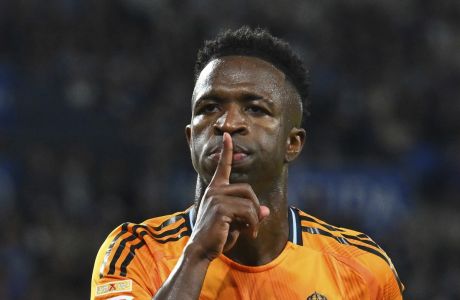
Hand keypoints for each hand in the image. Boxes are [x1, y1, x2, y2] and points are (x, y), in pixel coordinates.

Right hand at [189, 132, 269, 260]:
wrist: (202, 249)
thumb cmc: (218, 236)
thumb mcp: (237, 223)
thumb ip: (250, 214)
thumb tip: (266, 210)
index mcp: (216, 189)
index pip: (222, 166)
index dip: (226, 151)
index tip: (227, 135)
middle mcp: (215, 190)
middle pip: (247, 189)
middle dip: (255, 207)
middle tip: (255, 225)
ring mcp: (216, 198)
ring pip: (249, 202)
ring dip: (255, 219)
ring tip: (252, 231)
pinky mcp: (220, 208)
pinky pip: (247, 212)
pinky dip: (253, 224)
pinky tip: (249, 234)